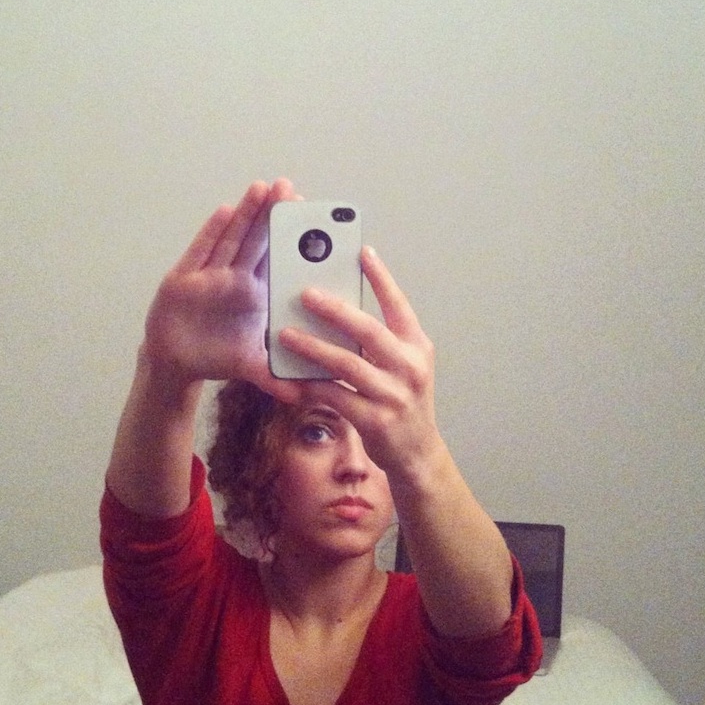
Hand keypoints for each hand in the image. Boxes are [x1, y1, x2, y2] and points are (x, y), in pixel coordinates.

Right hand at [143, 179, 300, 398]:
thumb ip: (273, 377)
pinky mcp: (183, 280)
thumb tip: (300, 395)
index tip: (311, 215)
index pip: (277, 259)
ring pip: (231, 238)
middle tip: (290, 186)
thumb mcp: (249, 365)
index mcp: (253, 292)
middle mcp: (233, 278)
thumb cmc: (215, 356)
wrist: (176, 365)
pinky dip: (211, 232)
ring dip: (246, 213)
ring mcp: (208, 275)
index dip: (291, 238)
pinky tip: (224, 211)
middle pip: (256, 240)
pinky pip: (200, 251)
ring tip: (263, 187)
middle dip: (272, 214)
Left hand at [277, 247, 439, 474]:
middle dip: (335, 310)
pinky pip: (335, 397)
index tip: (362, 251)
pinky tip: (290, 377)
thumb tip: (339, 307)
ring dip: (313, 347)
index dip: (381, 277)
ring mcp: (394, 396)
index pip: (399, 304)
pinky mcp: (375, 421)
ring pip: (347, 365)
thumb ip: (382, 338)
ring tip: (285, 334)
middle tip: (305, 293)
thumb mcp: (404, 364)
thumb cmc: (403, 399)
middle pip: (369, 331)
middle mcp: (409, 367)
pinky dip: (310, 385)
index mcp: (417, 346)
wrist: (418, 452)